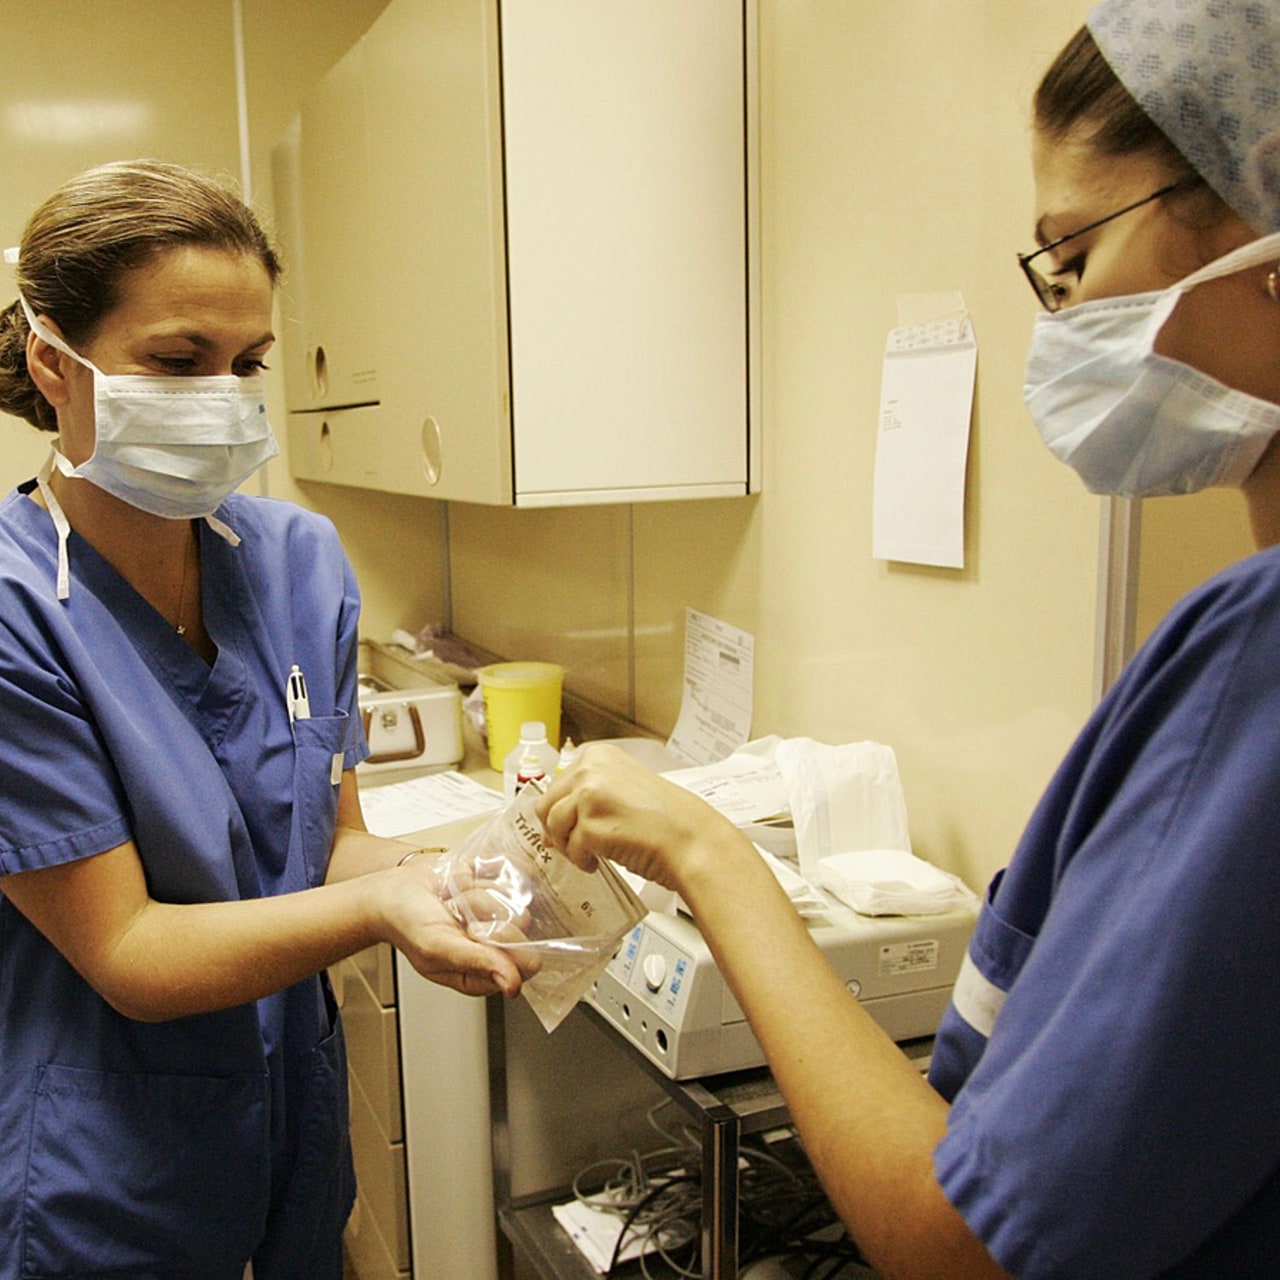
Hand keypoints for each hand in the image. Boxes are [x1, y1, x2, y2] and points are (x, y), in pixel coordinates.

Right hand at [373, 860, 535, 996]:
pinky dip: (484, 869)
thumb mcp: (438, 948)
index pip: (525, 962)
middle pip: (522, 920)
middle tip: (453, 912)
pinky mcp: (498, 884)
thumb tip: (513, 984)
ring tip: (452, 897)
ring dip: (476, 889)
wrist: (393, 890)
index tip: (474, 929)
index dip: (504, 941)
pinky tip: (463, 878)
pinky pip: (511, 868)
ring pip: (512, 892)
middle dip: (482, 909)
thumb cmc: (409, 924)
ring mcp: (499, 911)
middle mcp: (497, 942)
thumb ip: (477, 964)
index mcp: (485, 970)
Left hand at [534, 743, 740, 892]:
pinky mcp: (590, 825)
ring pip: (553, 827)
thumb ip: (588, 798)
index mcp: (598, 755)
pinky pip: (570, 849)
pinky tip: (599, 861)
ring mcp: (588, 795)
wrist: (691, 840)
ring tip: (592, 854)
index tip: (572, 825)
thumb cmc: (667, 820)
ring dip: (569, 847)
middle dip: (558, 829)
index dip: (561, 810)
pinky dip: (582, 861)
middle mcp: (590, 769)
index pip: (557, 783)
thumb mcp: (623, 791)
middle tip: (578, 844)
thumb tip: (551, 829)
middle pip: (546, 804)